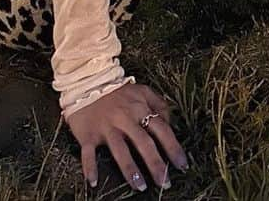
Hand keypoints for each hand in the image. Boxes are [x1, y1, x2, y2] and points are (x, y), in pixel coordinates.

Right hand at [68, 81, 187, 190]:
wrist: (86, 82)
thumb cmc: (118, 92)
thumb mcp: (142, 91)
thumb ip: (159, 105)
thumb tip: (170, 123)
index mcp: (139, 108)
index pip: (161, 129)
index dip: (173, 148)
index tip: (182, 165)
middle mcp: (124, 118)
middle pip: (143, 142)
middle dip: (155, 164)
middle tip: (165, 183)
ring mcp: (106, 127)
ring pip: (119, 150)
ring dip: (130, 169)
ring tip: (140, 186)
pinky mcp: (88, 134)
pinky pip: (88, 152)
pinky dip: (90, 167)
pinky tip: (94, 182)